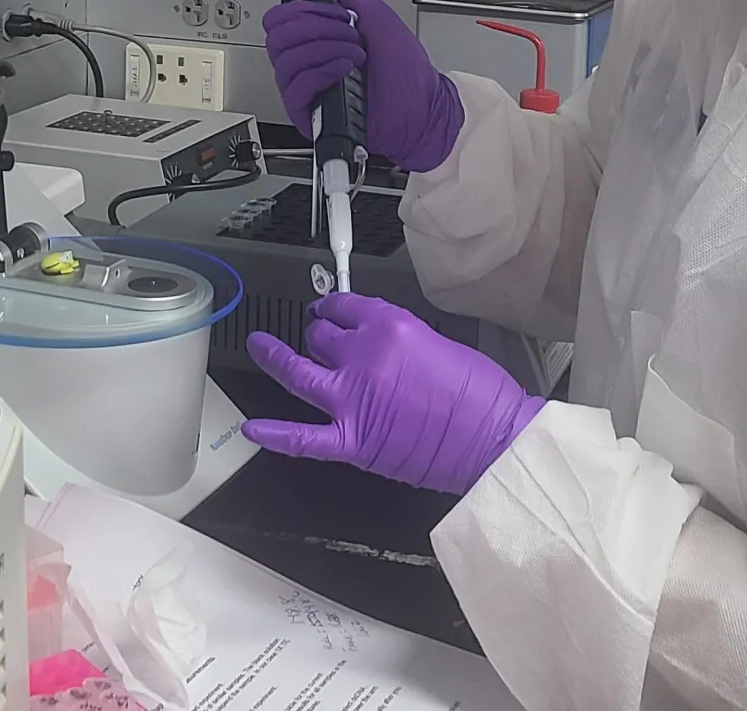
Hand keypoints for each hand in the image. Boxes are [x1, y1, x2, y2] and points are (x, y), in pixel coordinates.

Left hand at [242, 293, 541, 494]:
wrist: (494, 441)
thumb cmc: (482, 395)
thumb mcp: (441, 342)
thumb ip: (400, 340)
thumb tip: (377, 347)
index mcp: (391, 327)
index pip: (346, 307)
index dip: (334, 307)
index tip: (331, 308)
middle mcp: (364, 357)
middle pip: (321, 337)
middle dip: (318, 335)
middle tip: (319, 338)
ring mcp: (352, 400)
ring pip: (299, 372)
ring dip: (275, 357)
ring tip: (260, 347)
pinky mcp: (353, 440)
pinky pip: (302, 438)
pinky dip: (275, 434)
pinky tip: (252, 428)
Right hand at [261, 0, 464, 172]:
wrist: (422, 106)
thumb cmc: (405, 70)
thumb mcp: (377, 16)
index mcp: (317, 39)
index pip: (280, 18)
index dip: (304, 8)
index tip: (338, 11)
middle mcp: (307, 62)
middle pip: (277, 36)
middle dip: (316, 26)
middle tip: (348, 32)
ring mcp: (307, 88)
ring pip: (285, 60)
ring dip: (325, 49)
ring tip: (355, 54)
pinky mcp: (309, 114)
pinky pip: (295, 88)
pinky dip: (321, 72)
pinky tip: (345, 70)